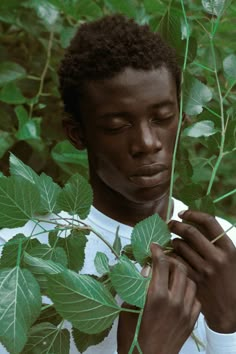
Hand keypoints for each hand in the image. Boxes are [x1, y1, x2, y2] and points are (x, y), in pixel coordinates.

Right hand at [117, 244, 199, 353]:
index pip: (162, 264)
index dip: (158, 251)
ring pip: (190, 282)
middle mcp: (174, 301)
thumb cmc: (132, 336)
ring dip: (181, 275)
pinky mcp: (191, 321)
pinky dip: (188, 292)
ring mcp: (185, 311)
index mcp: (156, 297)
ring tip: (171, 276)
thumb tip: (146, 270)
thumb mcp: (128, 308)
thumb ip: (138, 287)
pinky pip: (196, 298)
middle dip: (170, 260)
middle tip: (162, 260)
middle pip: (179, 269)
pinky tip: (179, 293)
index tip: (154, 247)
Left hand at [169, 210, 235, 332]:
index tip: (183, 213)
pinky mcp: (193, 280)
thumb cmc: (231, 280)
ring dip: (173, 241)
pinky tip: (169, 254)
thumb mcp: (232, 258)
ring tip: (173, 241)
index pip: (209, 222)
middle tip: (170, 223)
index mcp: (229, 248)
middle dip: (176, 225)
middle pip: (190, 232)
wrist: (231, 310)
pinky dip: (170, 255)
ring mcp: (204, 270)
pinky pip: (175, 261)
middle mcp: (217, 257)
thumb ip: (217, 242)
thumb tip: (196, 222)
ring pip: (180, 246)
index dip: (193, 214)